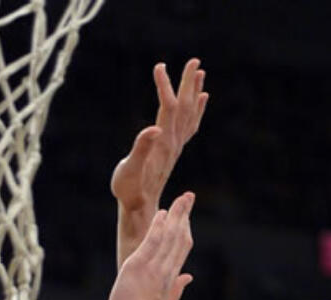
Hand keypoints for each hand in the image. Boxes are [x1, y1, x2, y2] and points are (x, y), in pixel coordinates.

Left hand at [108, 193, 194, 299]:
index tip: (186, 217)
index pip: (181, 249)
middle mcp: (165, 271)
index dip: (185, 230)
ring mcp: (153, 267)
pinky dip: (158, 226)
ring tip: (183, 197)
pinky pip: (152, 241)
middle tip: (189, 196)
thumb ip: (177, 291)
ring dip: (176, 214)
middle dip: (184, 215)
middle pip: (179, 237)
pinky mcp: (139, 266)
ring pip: (169, 236)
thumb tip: (189, 277)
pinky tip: (163, 213)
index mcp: (170, 279)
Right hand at [111, 59, 207, 218]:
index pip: (168, 107)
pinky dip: (196, 110)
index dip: (164, 86)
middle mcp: (173, 142)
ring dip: (195, 92)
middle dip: (189, 83)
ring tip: (200, 73)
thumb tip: (153, 129)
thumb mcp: (129, 171)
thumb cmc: (129, 190)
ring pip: (190, 114)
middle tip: (195, 61)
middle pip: (185, 107)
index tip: (160, 66)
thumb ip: (141, 149)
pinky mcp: (174, 150)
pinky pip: (190, 126)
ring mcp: (176, 146)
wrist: (139, 207)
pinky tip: (201, 100)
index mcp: (162, 143)